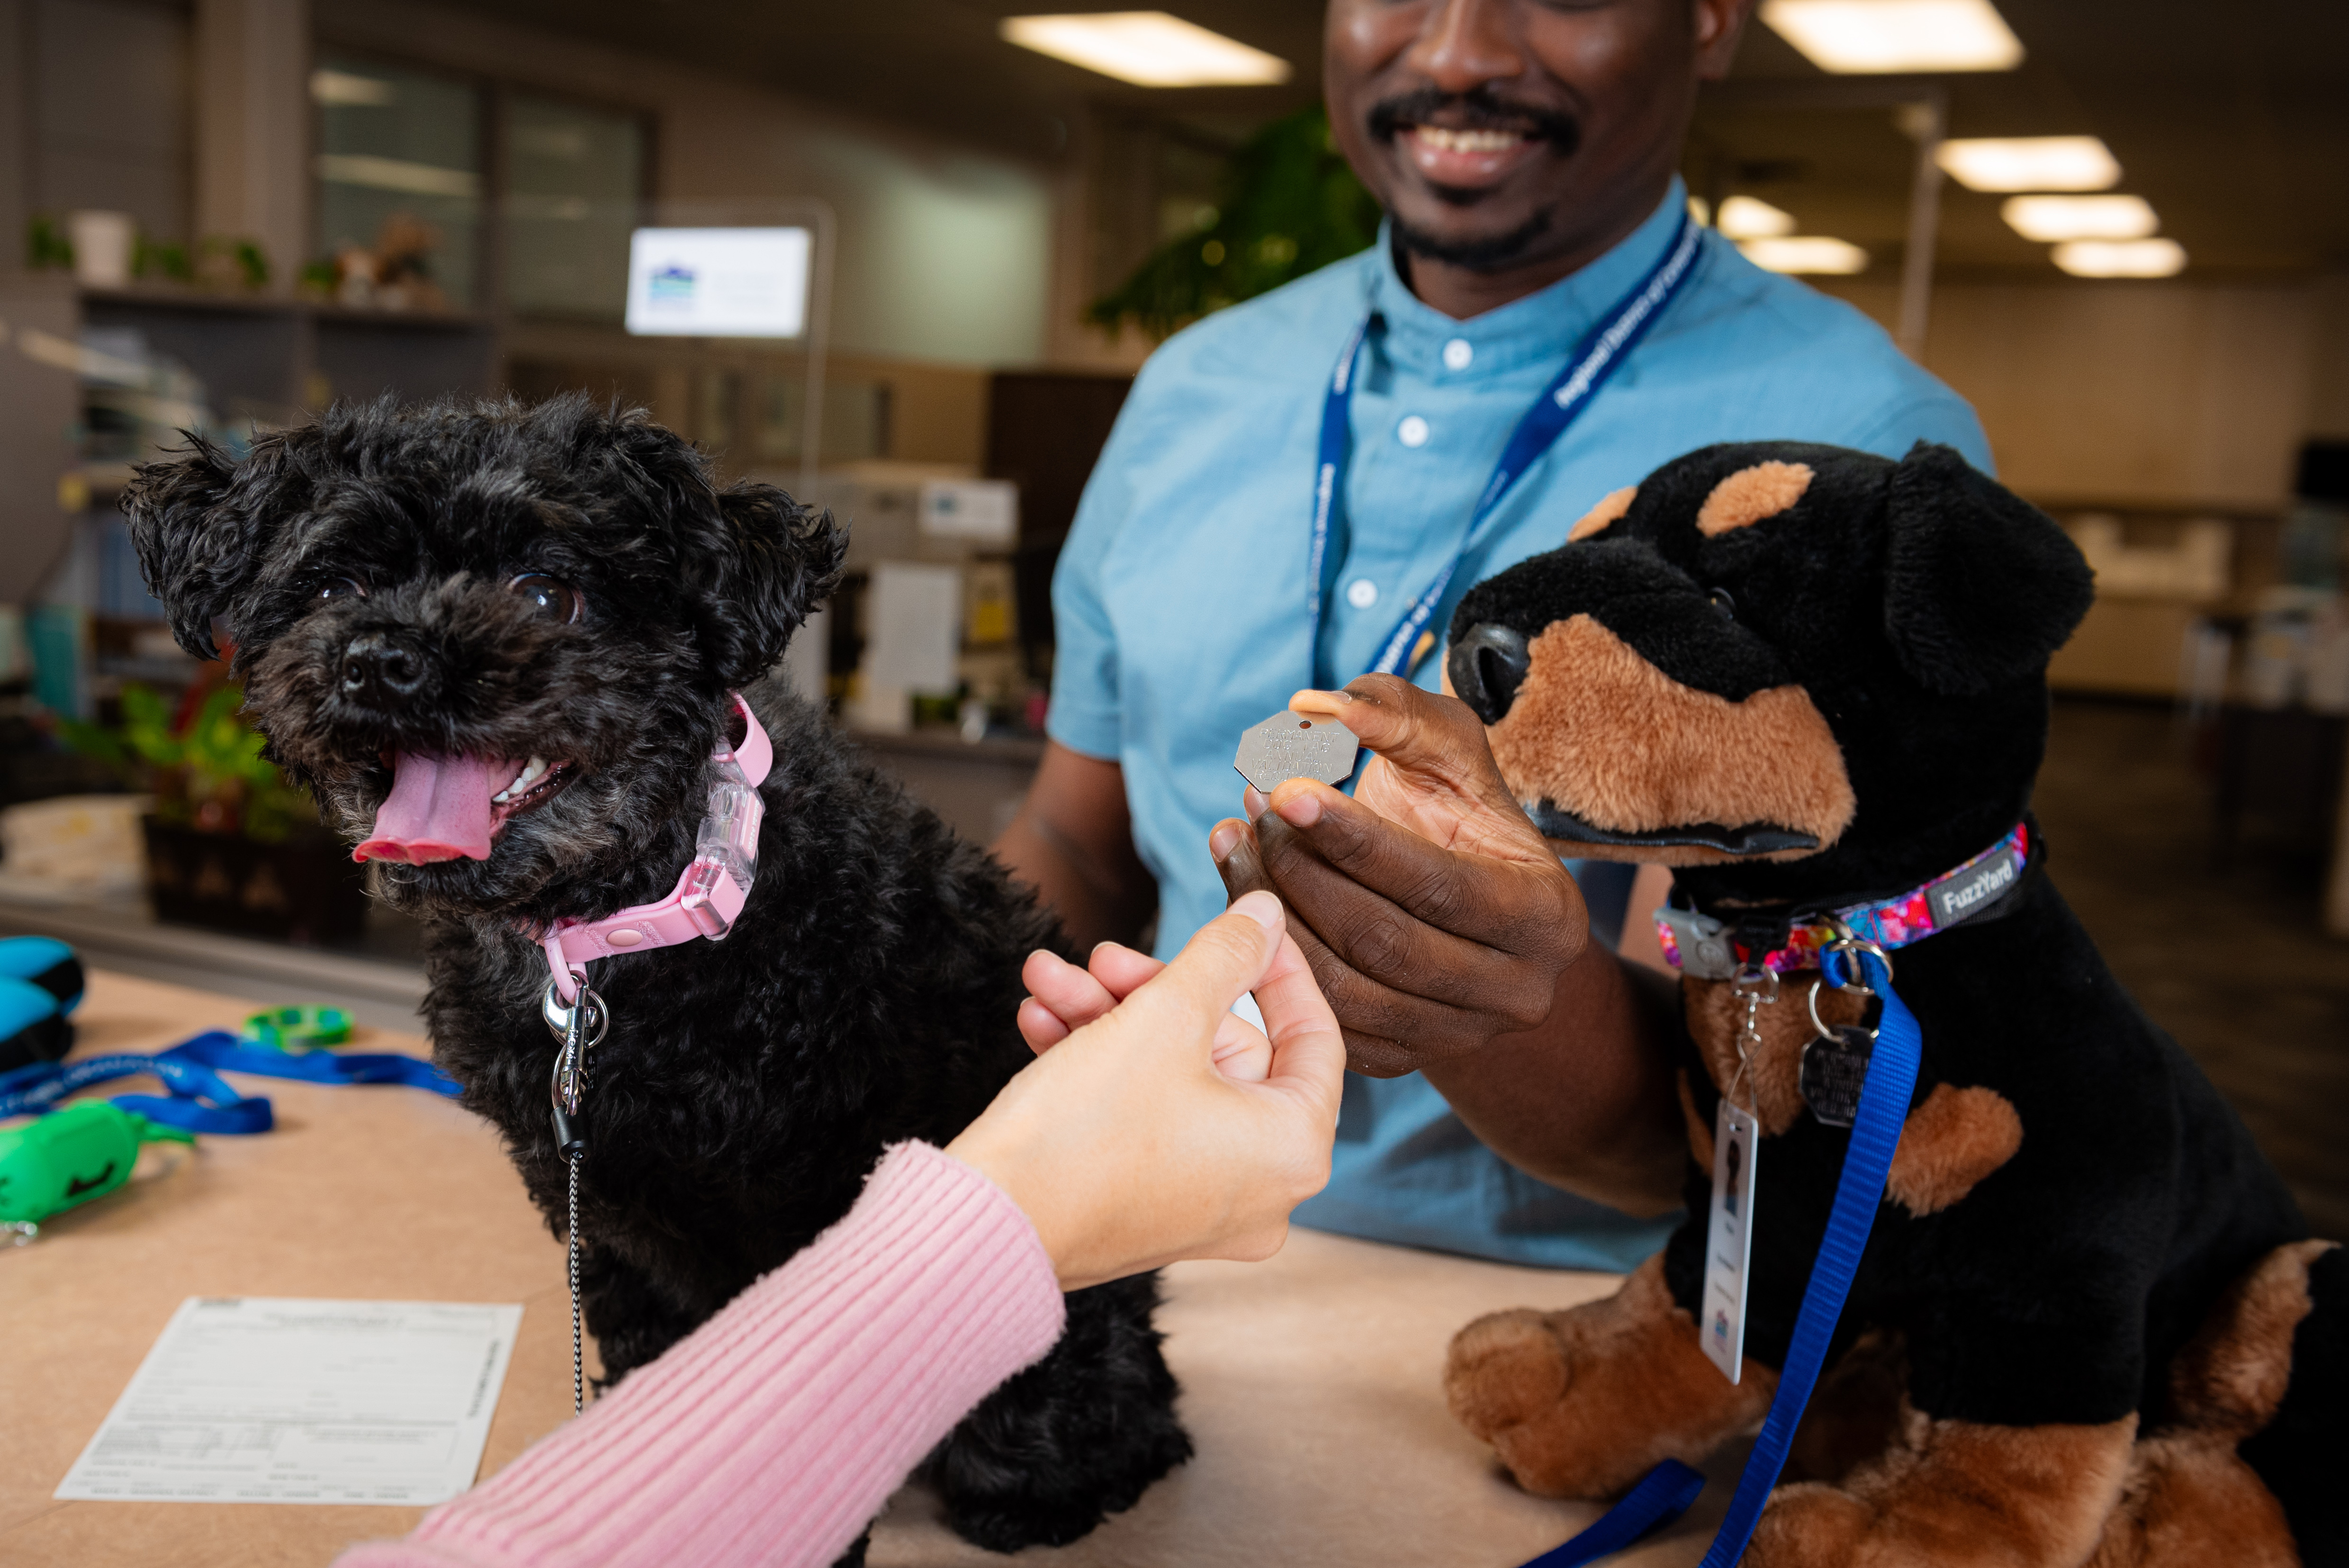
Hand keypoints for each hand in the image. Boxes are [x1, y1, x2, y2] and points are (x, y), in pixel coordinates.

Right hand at [946, 892, 1344, 1289]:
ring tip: (1046, 980)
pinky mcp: (1150, 1209)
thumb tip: (1266, 915)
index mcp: (1293, 1148)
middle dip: (1151, 992)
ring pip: (1172, 1077)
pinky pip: (1143, 1119)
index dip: (1276, 967)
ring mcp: (1205, 1205)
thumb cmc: (1086, 1131)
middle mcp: (1263, 1189)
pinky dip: (1098, 1068)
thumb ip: (1224, 956)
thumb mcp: (1163, 1017)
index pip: (1313, 1036)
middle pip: (1224, 1051)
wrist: (990, 1226)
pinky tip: (1040, 1023)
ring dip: (1107, 1019)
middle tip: (1100, 957)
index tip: (1246, 923)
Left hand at [1210, 675, 1587, 1076]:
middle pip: (1383, 942)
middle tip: (1253, 808)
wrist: (1468, 896)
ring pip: (1343, 989)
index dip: (1354, 839)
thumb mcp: (1448, 748)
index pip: (1437, 884)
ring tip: (1235, 842)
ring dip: (1272, 913)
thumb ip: (1394, 713)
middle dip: (1302, 872)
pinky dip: (1270, 959)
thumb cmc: (1457, 810)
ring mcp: (1459, 1037)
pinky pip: (1321, 1022)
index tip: (1283, 788)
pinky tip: (1242, 896)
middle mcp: (1516, 992)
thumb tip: (1313, 707)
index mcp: (1547, 917)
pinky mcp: (1403, 1059)